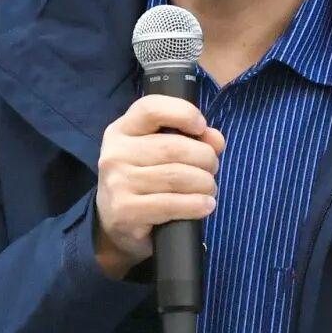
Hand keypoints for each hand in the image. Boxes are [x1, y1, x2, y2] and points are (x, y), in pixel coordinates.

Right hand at [93, 94, 224, 278]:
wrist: (116, 224)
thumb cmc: (145, 180)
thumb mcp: (161, 152)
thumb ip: (190, 138)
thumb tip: (216, 139)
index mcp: (122, 130)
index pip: (151, 108)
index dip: (183, 112)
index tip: (201, 126)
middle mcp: (115, 153)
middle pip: (173, 147)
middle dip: (205, 157)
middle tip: (212, 168)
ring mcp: (117, 183)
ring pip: (177, 176)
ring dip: (204, 183)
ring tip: (209, 188)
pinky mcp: (124, 211)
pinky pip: (172, 204)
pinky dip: (196, 204)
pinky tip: (205, 205)